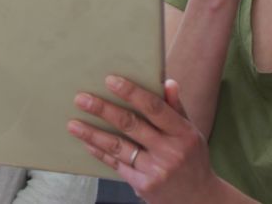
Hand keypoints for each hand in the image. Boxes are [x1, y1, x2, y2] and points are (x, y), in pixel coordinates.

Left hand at [68, 77, 223, 202]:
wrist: (199, 200)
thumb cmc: (191, 159)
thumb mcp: (191, 133)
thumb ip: (176, 108)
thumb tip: (167, 81)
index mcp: (183, 133)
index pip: (155, 107)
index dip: (132, 92)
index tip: (111, 80)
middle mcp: (170, 151)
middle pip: (131, 125)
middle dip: (103, 110)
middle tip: (81, 98)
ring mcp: (156, 170)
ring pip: (118, 147)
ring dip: (93, 134)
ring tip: (72, 124)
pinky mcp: (144, 186)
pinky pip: (117, 165)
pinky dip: (100, 153)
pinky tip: (86, 143)